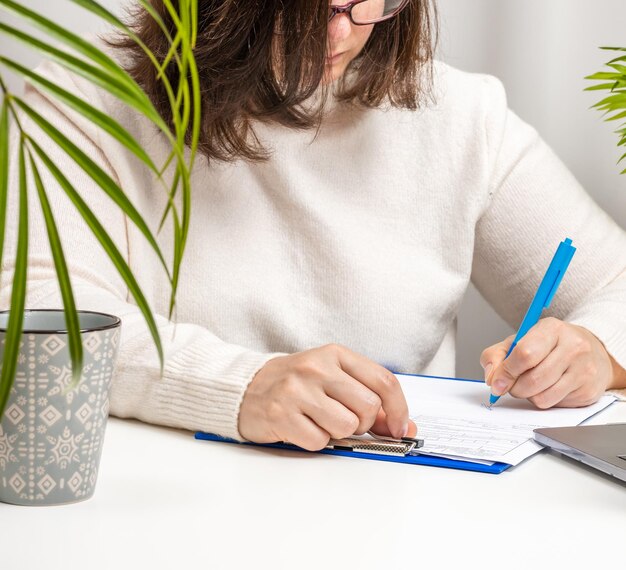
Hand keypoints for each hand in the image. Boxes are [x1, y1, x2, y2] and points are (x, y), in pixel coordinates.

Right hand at [238, 344, 416, 449]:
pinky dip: (316, 441)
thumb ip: (367, 397)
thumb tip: (403, 426)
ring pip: (346, 426)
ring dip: (338, 433)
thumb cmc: (295, 384)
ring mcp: (297, 390)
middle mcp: (316, 368)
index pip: (383, 380)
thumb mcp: (331, 378)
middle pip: (368, 407)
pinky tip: (302, 427)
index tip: (398, 426)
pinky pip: (319, 442)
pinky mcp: (281, 415)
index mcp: (334, 354)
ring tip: (319, 421)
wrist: (246, 388)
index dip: (398, 409)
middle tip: (345, 421)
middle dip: (363, 423)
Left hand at [480, 318, 620, 408]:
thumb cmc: (548, 346)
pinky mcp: (589, 391)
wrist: (590, 352)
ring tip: (531, 383)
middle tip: (512, 384)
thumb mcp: (519, 341)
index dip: (506, 372)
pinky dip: (543, 399)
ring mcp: (584, 370)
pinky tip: (548, 387)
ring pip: (542, 397)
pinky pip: (554, 405)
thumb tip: (491, 378)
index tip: (497, 381)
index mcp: (552, 329)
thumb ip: (496, 355)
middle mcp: (573, 347)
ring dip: (528, 396)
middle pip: (532, 380)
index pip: (525, 354)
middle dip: (515, 388)